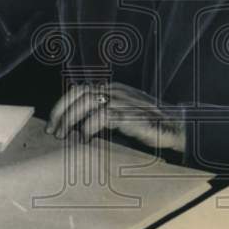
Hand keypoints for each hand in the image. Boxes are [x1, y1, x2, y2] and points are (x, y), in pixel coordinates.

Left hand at [46, 82, 185, 152]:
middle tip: (53, 131)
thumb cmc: (148, 123)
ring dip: (71, 120)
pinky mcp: (128, 114)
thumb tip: (79, 126)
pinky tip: (85, 139)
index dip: (62, 105)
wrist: (174, 126)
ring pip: (86, 103)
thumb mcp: (122, 114)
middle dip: (61, 112)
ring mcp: (122, 101)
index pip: (79, 89)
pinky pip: (101, 117)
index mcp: (112, 88)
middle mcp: (115, 91)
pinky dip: (88, 127)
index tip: (53, 123)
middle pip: (79, 94)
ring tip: (65, 136)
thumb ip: (104, 113)